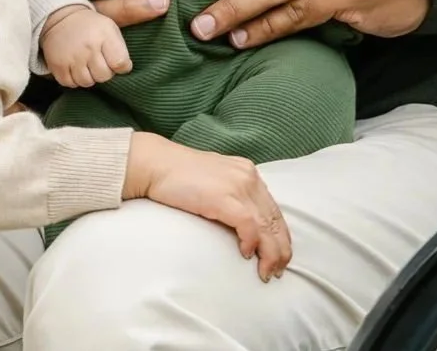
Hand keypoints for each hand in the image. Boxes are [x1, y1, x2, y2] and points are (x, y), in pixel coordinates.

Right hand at [40, 5, 131, 87]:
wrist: (61, 19)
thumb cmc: (92, 28)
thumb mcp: (110, 28)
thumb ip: (121, 49)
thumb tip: (126, 69)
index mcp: (104, 35)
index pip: (120, 63)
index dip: (122, 66)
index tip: (117, 61)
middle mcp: (88, 46)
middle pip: (104, 76)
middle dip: (104, 72)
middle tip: (99, 61)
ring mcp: (72, 57)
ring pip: (87, 82)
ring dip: (89, 76)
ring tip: (86, 63)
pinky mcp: (58, 66)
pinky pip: (71, 84)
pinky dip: (74, 79)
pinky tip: (75, 66)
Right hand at [124, 132, 290, 279]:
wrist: (156, 164)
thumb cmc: (179, 175)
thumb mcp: (214, 182)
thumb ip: (231, 194)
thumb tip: (242, 222)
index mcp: (247, 172)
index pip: (273, 208)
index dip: (280, 235)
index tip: (279, 256)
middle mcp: (248, 177)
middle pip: (275, 219)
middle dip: (280, 249)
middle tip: (277, 271)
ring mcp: (238, 186)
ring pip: (267, 226)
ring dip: (270, 254)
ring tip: (266, 272)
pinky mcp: (225, 198)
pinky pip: (249, 226)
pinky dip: (252, 243)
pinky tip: (245, 254)